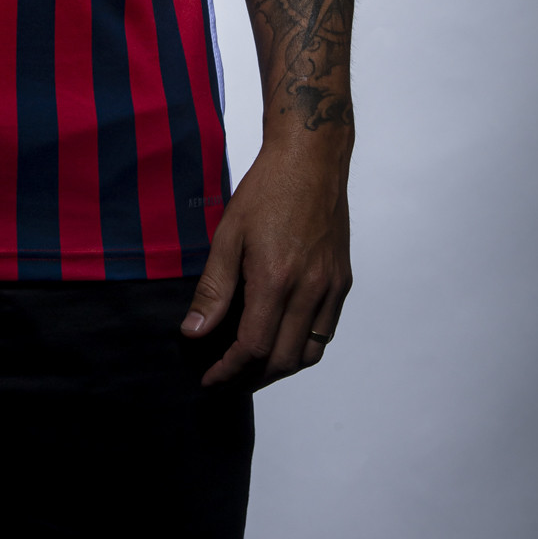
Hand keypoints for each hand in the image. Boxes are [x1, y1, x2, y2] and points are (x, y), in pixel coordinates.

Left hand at [180, 134, 351, 386]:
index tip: (209, 379)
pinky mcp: (342, 281)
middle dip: (251, 377)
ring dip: (280, 368)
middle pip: (282, 359)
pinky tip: (281, 338)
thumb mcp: (228, 235)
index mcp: (276, 279)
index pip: (253, 348)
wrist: (311, 160)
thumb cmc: (266, 190)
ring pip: (310, 353)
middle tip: (226, 378)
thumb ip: (214, 289)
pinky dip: (303, 346)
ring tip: (252, 367)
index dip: (229, 370)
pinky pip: (326, 331)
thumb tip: (194, 332)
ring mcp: (331, 287)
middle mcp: (310, 290)